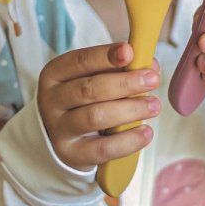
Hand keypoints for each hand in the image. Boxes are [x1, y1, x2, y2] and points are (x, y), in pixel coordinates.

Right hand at [37, 42, 161, 171]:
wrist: (65, 137)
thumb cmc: (86, 100)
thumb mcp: (95, 78)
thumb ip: (120, 68)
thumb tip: (150, 66)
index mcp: (55, 74)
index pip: (79, 61)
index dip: (105, 56)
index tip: (130, 52)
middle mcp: (51, 100)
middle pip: (88, 89)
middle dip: (124, 83)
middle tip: (152, 80)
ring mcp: (59, 129)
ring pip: (95, 117)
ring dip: (129, 110)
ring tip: (154, 106)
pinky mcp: (72, 153)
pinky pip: (102, 148)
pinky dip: (128, 140)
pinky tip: (146, 132)